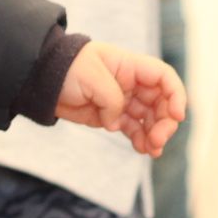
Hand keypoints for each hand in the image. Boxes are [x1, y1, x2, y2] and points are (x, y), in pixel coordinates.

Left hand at [56, 41, 185, 156]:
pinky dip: (141, 140)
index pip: (163, 77)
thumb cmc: (65, 68)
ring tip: (152, 150)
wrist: (40, 80)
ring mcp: (122, 100)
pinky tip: (144, 150)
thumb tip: (117, 123)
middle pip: (161, 102)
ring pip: (150, 119)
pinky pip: (134, 129)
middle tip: (158, 140)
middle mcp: (130, 83)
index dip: (176, 95)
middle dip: (165, 122)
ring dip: (155, 135)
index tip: (177, 115)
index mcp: (129, 66)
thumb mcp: (91, 78)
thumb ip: (112, 99)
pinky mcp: (111, 116)